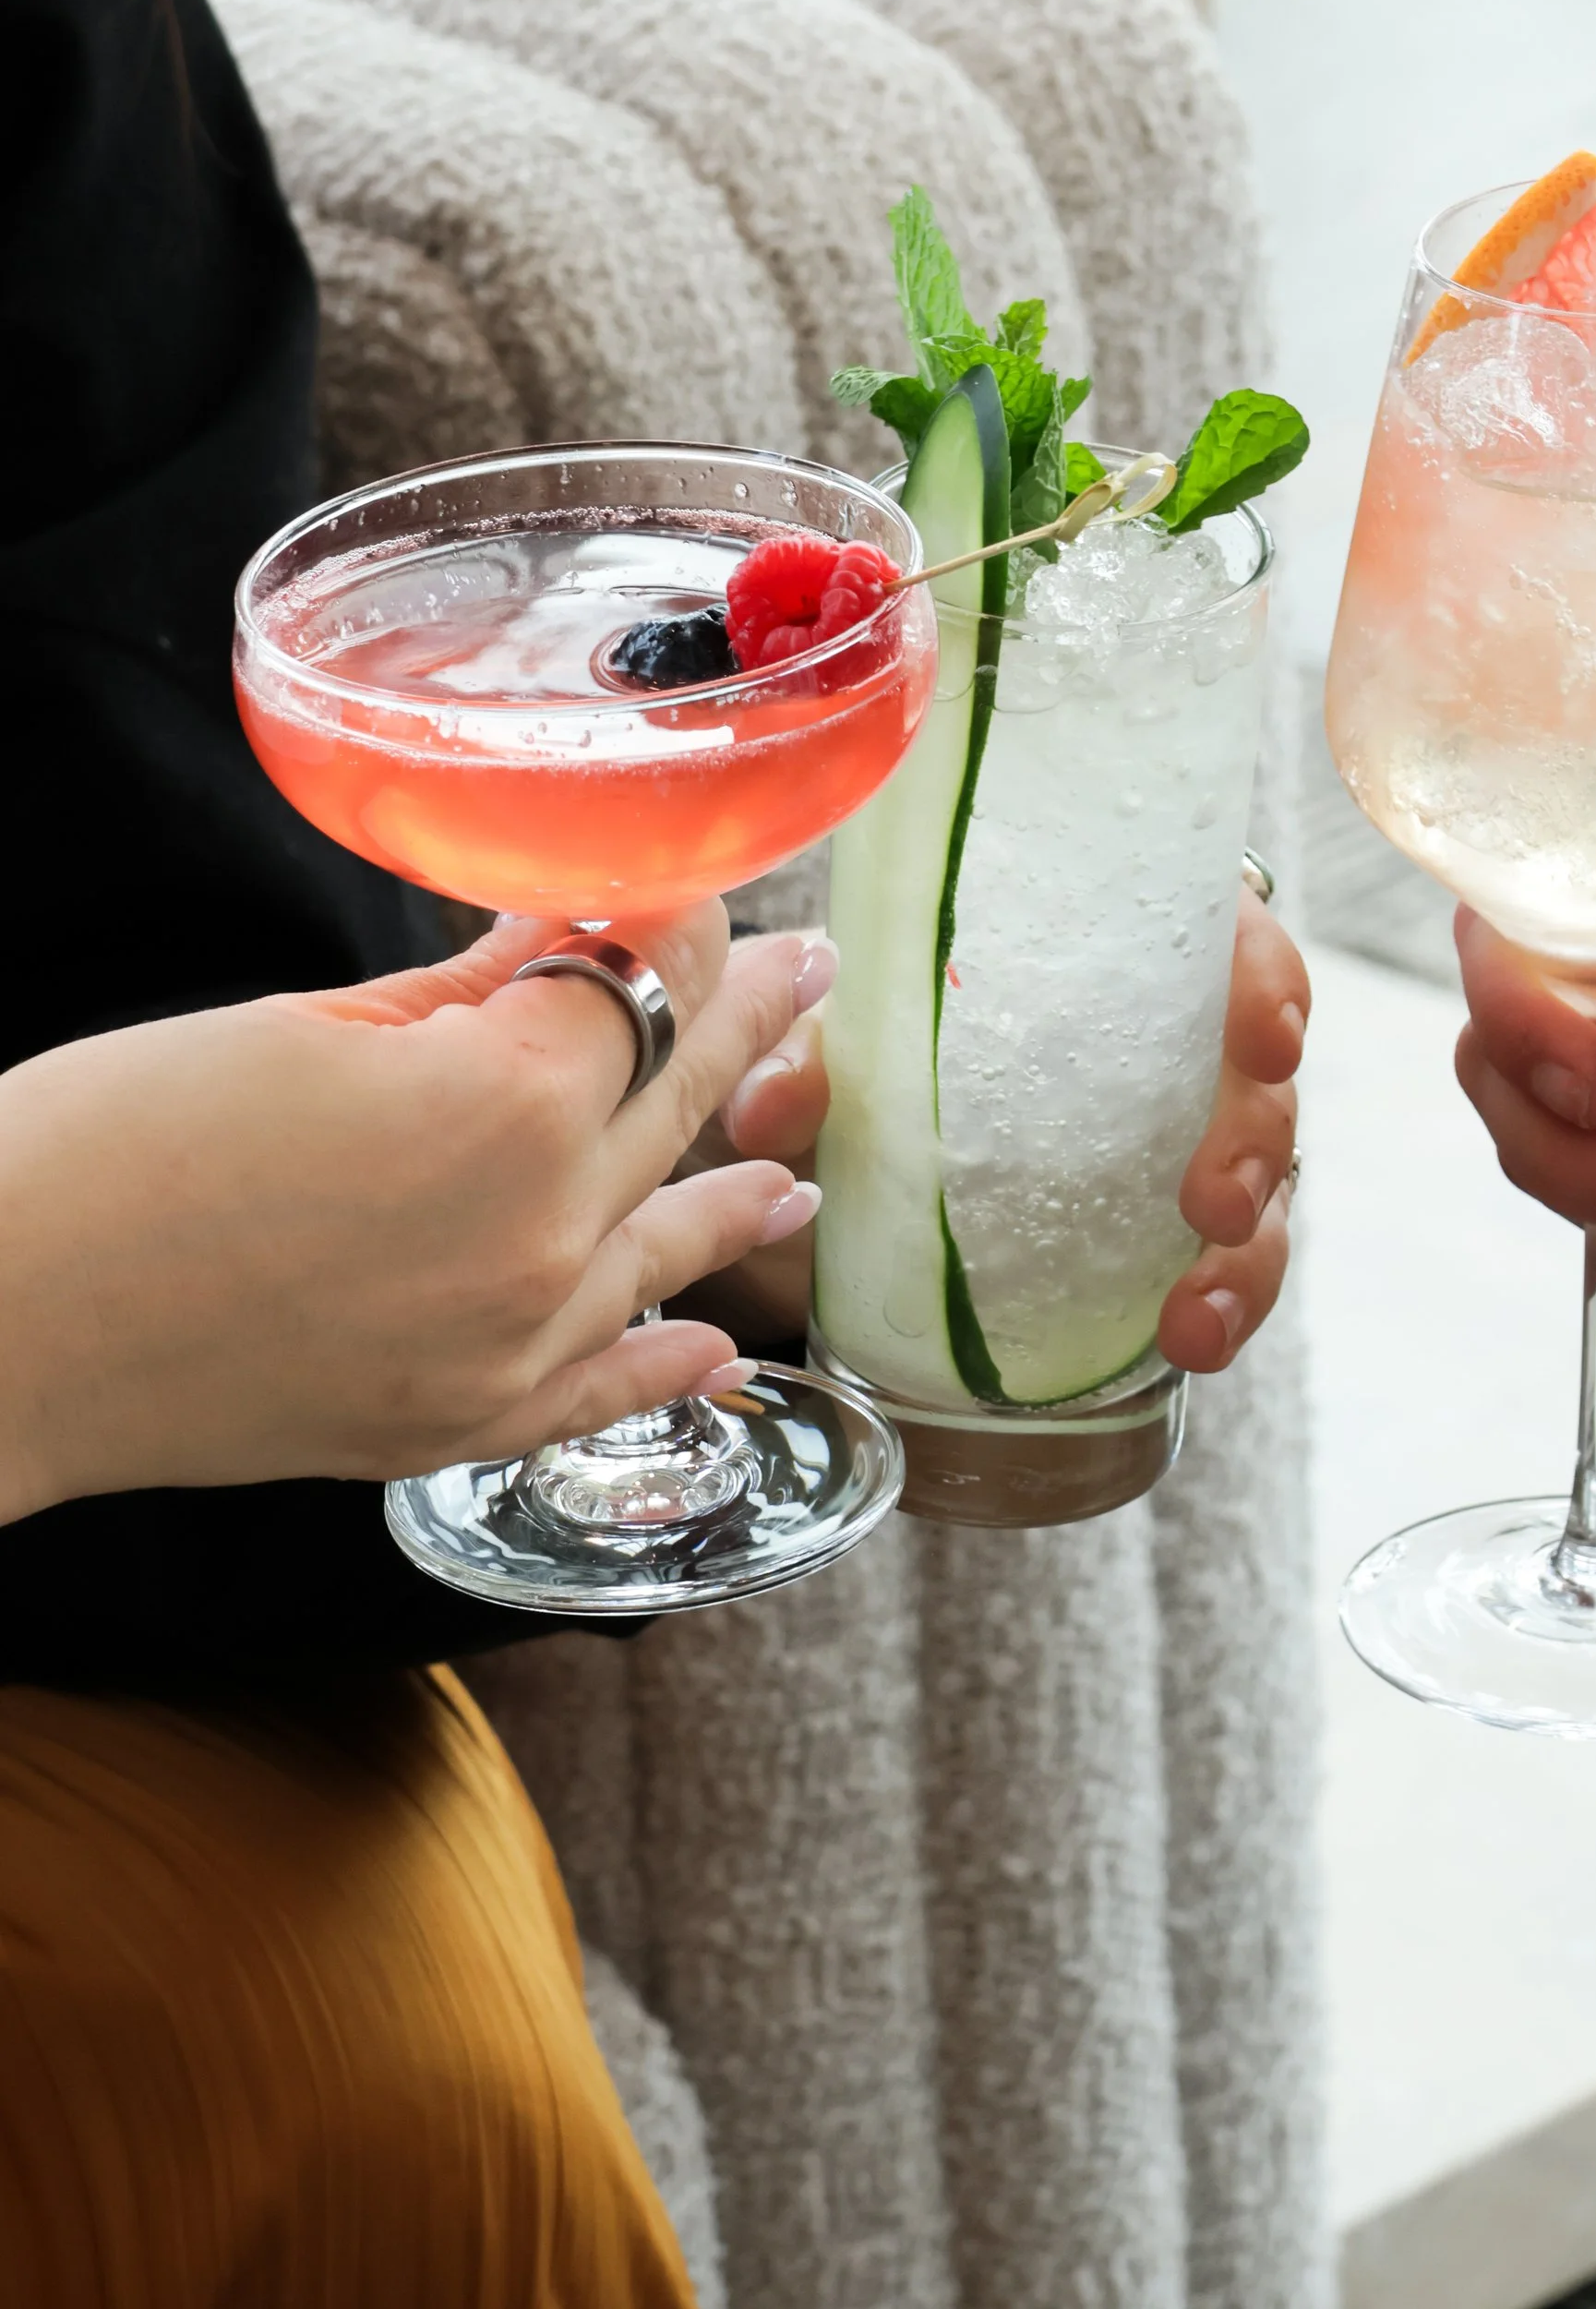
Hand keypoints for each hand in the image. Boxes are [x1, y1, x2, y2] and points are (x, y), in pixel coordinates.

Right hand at [0, 908, 823, 1522]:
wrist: (2, 1324)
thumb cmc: (112, 1146)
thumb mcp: (308, 1025)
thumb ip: (466, 987)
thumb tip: (562, 928)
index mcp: (507, 1102)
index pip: (636, 983)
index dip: (670, 919)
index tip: (693, 883)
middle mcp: (541, 1232)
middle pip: (671, 1098)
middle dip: (741, 1019)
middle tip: (803, 971)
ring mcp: (509, 1345)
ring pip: (661, 1246)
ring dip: (734, 1188)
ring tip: (798, 1145)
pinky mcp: (456, 1424)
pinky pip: (597, 1392)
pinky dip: (664, 1365)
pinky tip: (718, 1347)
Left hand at [707, 889, 1310, 1374]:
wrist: (880, 1120)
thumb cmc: (898, 1036)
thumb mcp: (852, 1035)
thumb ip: (813, 1054)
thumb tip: (768, 1108)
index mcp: (1130, 953)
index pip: (1231, 940)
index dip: (1264, 981)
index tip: (1262, 1038)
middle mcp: (1181, 1041)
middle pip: (1262, 1077)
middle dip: (1254, 1141)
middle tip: (1212, 1202)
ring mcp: (1191, 1135)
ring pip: (1265, 1184)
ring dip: (1248, 1251)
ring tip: (1197, 1313)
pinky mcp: (1176, 1226)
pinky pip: (1229, 1263)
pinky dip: (1221, 1304)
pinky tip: (1190, 1339)